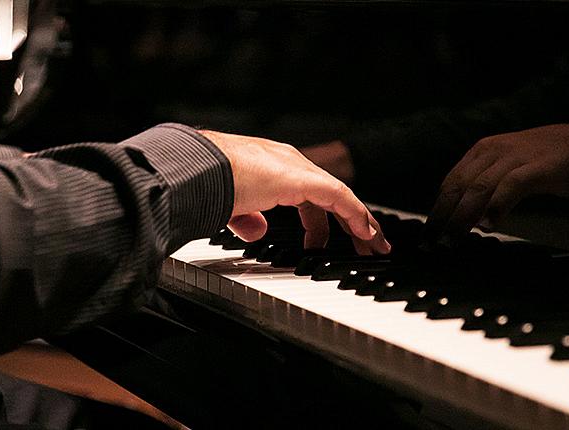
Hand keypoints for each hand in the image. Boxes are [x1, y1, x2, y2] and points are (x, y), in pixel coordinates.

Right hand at [199, 130, 389, 253]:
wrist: (197, 171)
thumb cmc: (205, 185)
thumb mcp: (230, 208)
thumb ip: (246, 218)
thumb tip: (257, 230)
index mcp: (271, 169)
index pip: (307, 193)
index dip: (322, 217)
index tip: (329, 239)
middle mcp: (288, 164)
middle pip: (329, 195)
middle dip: (347, 221)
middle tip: (363, 243)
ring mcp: (296, 169)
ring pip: (341, 197)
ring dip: (358, 222)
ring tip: (371, 245)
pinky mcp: (303, 179)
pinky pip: (340, 198)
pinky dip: (356, 216)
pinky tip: (367, 233)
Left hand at [428, 123, 568, 235]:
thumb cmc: (549, 161)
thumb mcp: (509, 167)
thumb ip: (487, 185)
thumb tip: (467, 217)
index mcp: (483, 151)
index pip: (451, 182)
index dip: (437, 208)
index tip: (428, 233)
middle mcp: (494, 151)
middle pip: (458, 186)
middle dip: (443, 216)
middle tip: (434, 243)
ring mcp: (515, 156)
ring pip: (478, 187)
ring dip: (462, 216)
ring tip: (453, 239)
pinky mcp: (538, 166)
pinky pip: (510, 186)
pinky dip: (496, 205)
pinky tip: (488, 224)